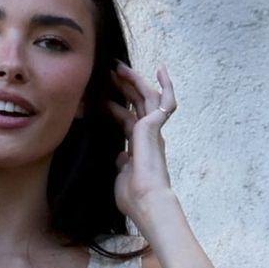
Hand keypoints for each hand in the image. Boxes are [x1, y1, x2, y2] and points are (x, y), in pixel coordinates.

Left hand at [107, 62, 176, 227]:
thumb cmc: (134, 197)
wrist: (146, 201)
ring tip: (118, 66)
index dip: (116, 108)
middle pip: (137, 105)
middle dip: (124, 87)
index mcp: (139, 148)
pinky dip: (166, 85)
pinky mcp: (155, 127)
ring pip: (146, 98)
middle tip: (110, 71)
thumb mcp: (121, 177)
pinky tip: (161, 70)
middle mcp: (149, 136)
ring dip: (133, 81)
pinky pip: (165, 101)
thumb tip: (121, 157)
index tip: (102, 98)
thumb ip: (122, 165)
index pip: (128, 121)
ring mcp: (153, 131)